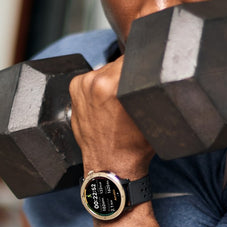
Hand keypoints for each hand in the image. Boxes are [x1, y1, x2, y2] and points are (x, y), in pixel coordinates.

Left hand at [69, 56, 153, 178]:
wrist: (110, 167)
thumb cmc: (133, 147)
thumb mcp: (150, 112)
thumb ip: (148, 85)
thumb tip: (152, 67)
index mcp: (110, 84)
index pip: (132, 58)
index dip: (142, 67)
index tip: (145, 77)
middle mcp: (92, 82)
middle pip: (118, 64)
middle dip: (127, 75)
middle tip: (131, 96)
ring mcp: (80, 87)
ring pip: (105, 71)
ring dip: (112, 81)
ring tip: (118, 103)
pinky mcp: (74, 91)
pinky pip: (93, 80)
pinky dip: (100, 88)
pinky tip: (106, 105)